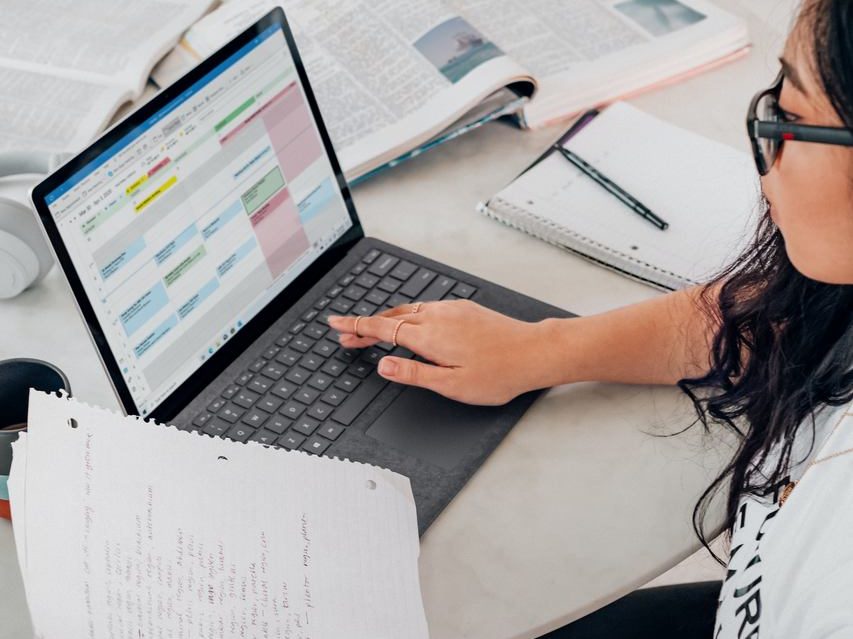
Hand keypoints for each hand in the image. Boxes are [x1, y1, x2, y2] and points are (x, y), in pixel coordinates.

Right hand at [327, 300, 558, 404]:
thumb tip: (383, 365)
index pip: (381, 328)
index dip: (355, 326)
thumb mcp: (451, 385)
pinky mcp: (463, 308)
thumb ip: (413, 373)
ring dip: (385, 320)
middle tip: (346, 335)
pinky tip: (408, 323)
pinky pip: (425, 307)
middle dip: (364, 326)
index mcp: (429, 336)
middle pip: (390, 317)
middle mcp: (437, 316)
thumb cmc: (498, 373)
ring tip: (371, 332)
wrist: (533, 351)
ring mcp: (451, 309)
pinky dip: (406, 315)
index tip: (335, 324)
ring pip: (407, 310)